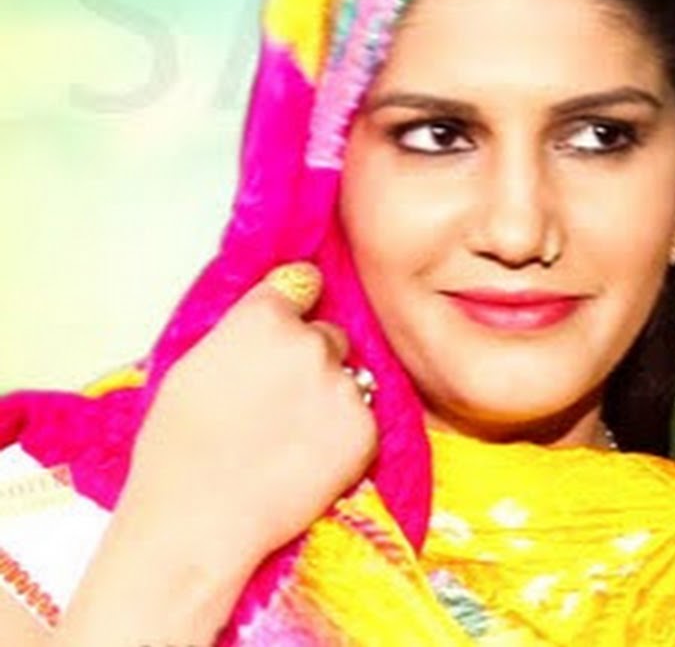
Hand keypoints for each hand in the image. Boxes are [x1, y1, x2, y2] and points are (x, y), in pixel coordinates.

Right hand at [119, 263, 377, 570]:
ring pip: (348, 375)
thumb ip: (240, 331)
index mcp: (264, 316)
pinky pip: (362, 418)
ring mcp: (342, 385)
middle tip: (281, 400)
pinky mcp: (366, 429)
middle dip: (312, 357)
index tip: (294, 319)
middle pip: (328, 334)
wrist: (197, 523)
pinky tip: (308, 460)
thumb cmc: (177, 450)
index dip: (297, 304)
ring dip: (331, 395)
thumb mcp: (192, 365)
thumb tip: (267, 316)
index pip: (302, 281)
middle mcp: (310, 341)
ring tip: (293, 436)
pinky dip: (345, 436)